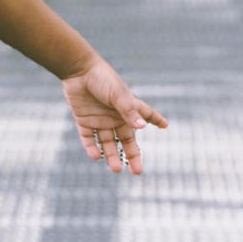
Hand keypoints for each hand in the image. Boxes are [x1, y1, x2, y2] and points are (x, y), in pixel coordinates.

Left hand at [61, 58, 167, 174]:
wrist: (77, 70)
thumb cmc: (101, 78)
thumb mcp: (118, 94)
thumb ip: (129, 111)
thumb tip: (143, 127)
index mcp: (127, 108)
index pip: (145, 115)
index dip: (155, 119)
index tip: (165, 125)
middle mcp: (115, 116)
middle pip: (126, 139)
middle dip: (132, 155)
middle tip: (137, 172)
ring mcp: (99, 119)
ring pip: (107, 142)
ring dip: (111, 155)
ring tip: (115, 169)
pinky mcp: (84, 120)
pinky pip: (88, 138)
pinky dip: (92, 148)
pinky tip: (96, 156)